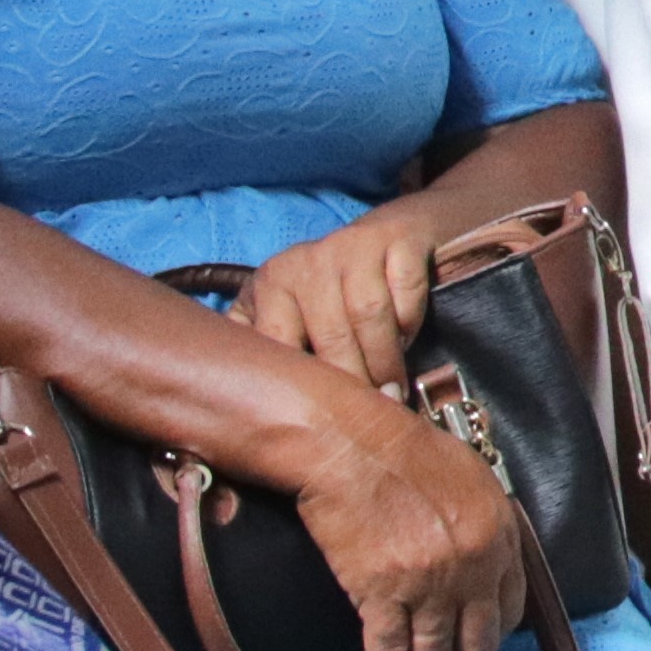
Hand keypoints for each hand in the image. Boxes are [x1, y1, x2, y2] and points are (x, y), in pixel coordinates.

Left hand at [235, 204, 447, 390]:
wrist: (397, 230)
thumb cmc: (338, 289)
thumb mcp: (292, 312)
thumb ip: (268, 347)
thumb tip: (240, 411)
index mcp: (270, 283)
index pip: (279, 344)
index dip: (305, 387)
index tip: (326, 419)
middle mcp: (304, 260)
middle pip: (331, 336)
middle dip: (356, 381)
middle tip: (375, 409)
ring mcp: (351, 244)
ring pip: (369, 315)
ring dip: (386, 359)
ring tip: (394, 387)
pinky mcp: (396, 236)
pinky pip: (404, 291)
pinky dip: (409, 321)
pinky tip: (408, 336)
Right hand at [292, 403, 530, 650]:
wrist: (351, 443)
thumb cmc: (402, 451)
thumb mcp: (470, 480)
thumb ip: (482, 525)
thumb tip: (480, 562)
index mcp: (500, 537)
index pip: (511, 610)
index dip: (491, 643)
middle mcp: (475, 565)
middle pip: (477, 644)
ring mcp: (432, 582)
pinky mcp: (384, 592)